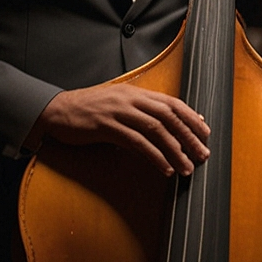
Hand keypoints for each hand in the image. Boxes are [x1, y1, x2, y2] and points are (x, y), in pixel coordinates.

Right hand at [32, 84, 210, 176]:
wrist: (56, 110)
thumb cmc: (90, 109)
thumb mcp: (120, 104)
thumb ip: (143, 111)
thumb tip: (170, 124)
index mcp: (137, 93)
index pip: (172, 103)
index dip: (192, 118)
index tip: (206, 133)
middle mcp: (131, 99)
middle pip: (169, 116)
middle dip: (190, 136)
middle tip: (203, 154)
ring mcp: (119, 111)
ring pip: (156, 130)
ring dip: (175, 150)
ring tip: (187, 167)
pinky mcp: (106, 126)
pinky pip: (136, 142)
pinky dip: (153, 156)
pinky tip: (164, 168)